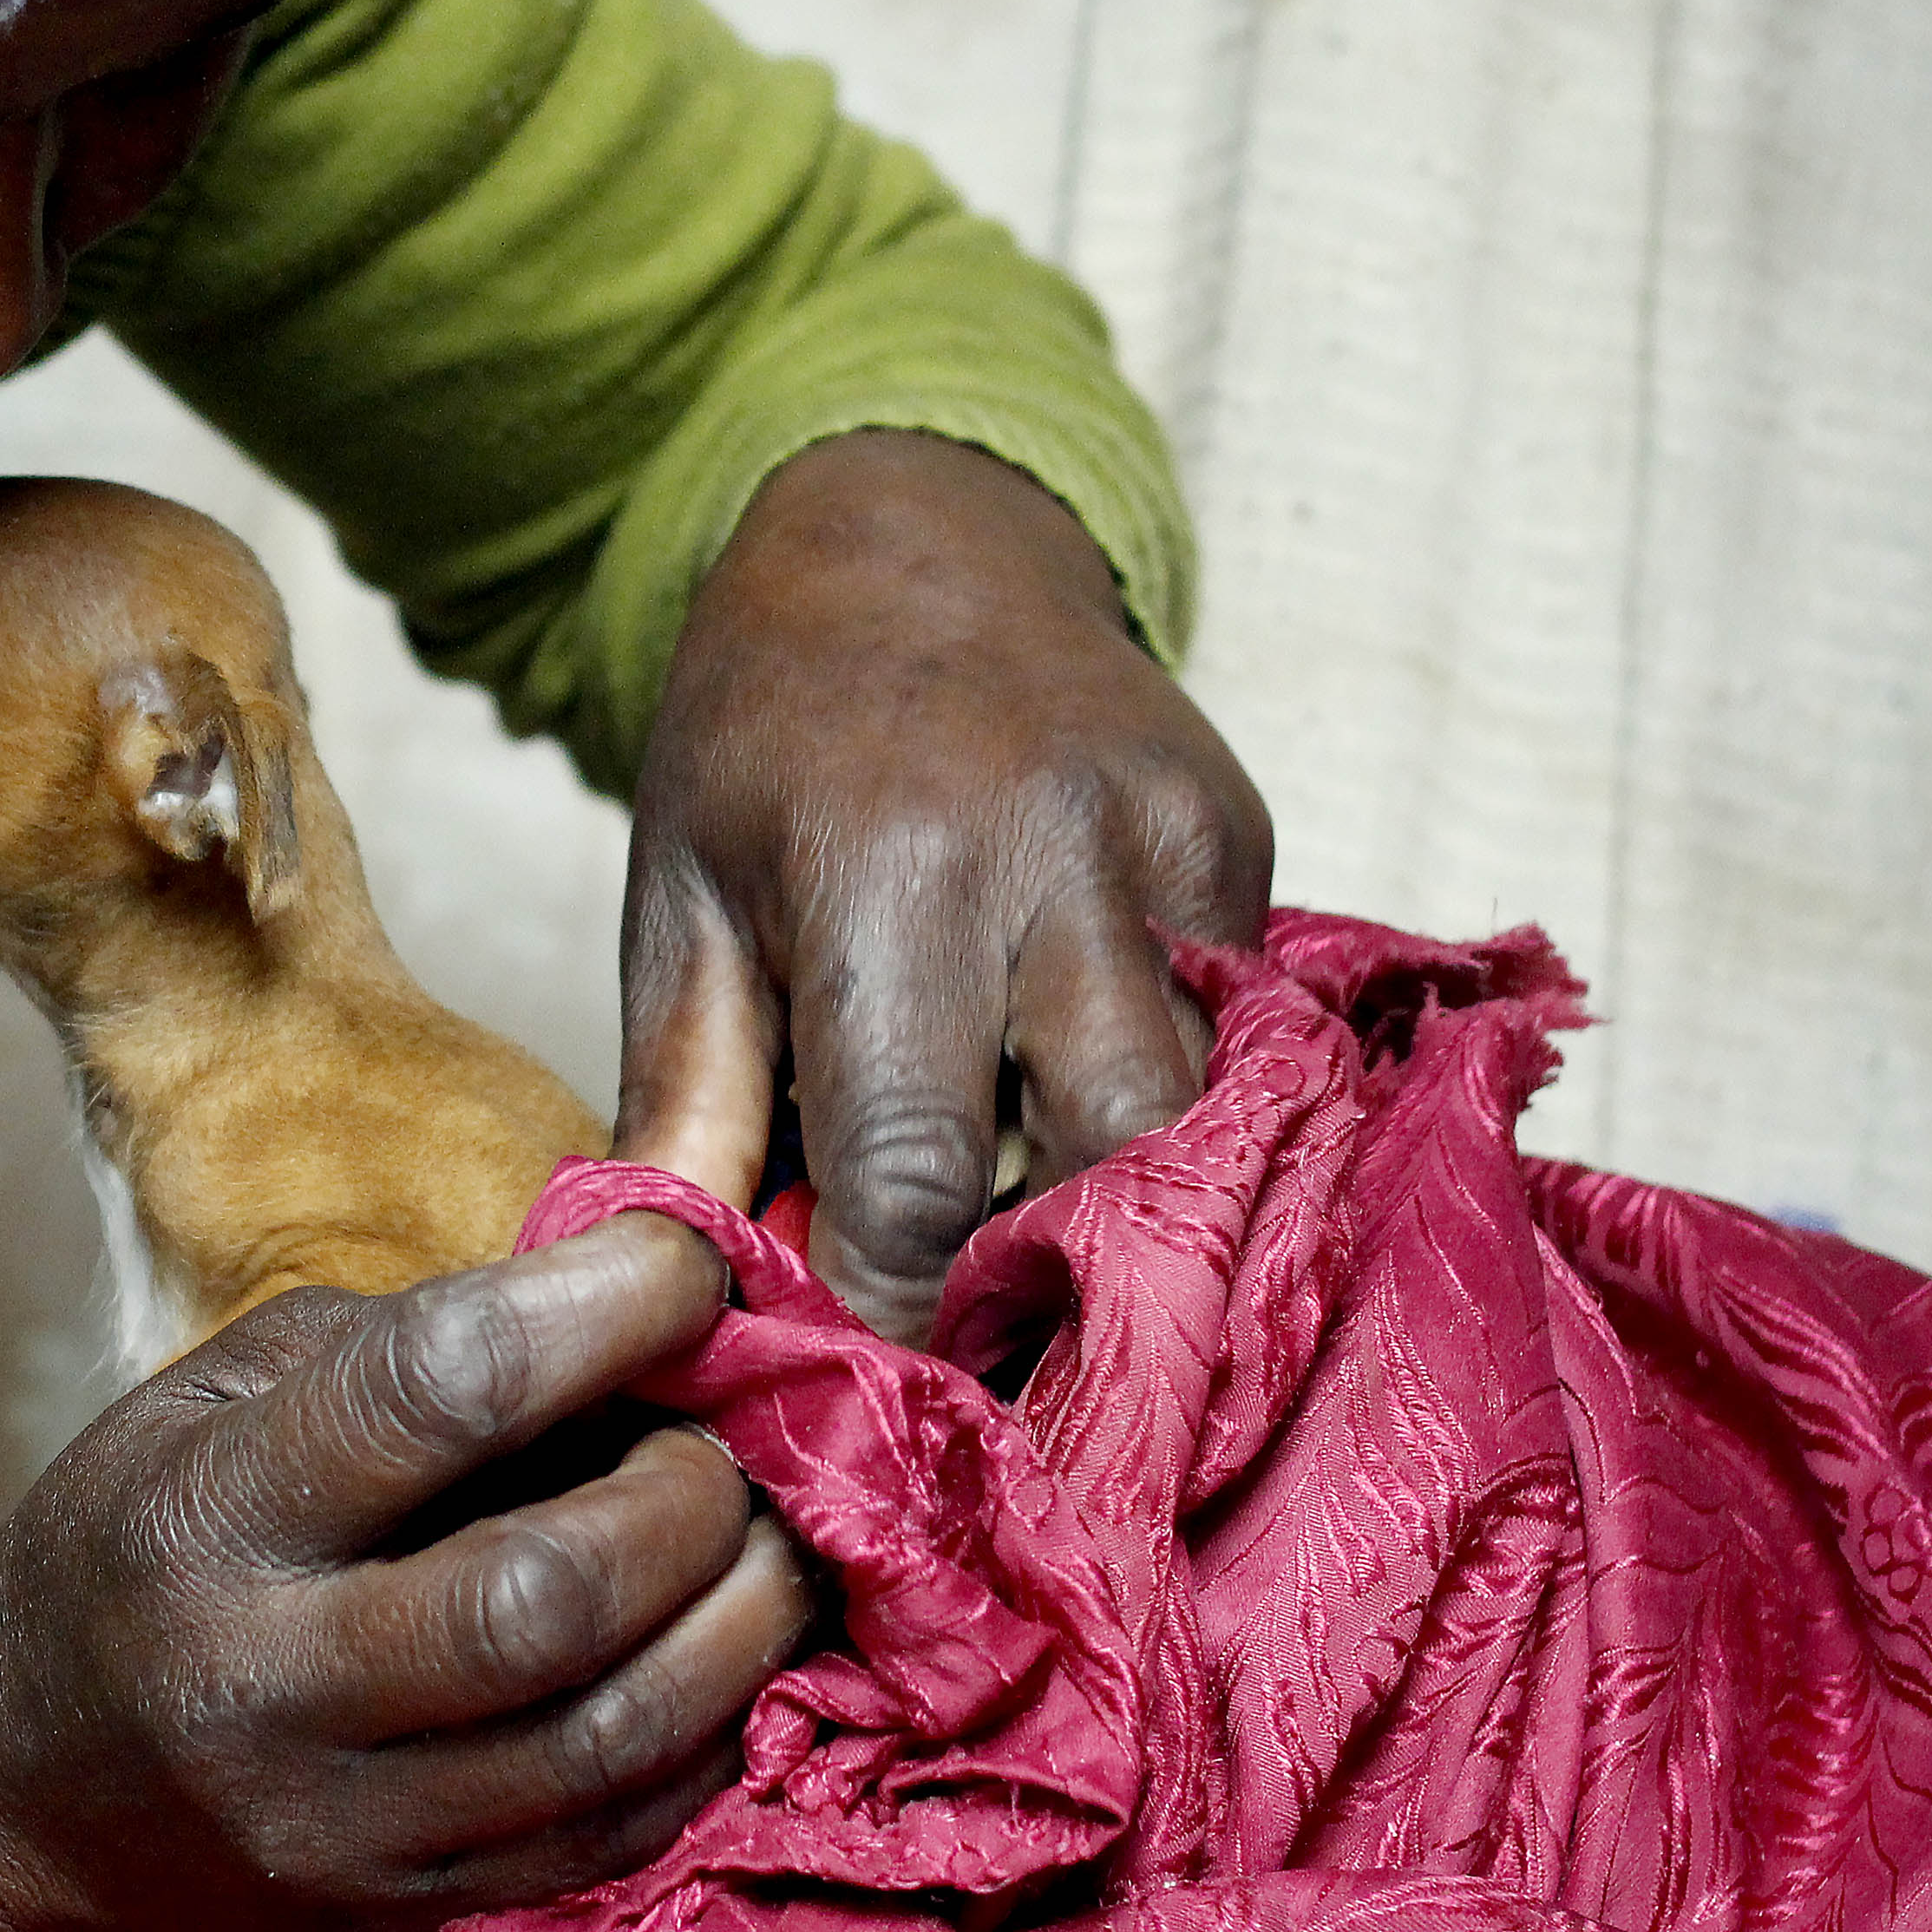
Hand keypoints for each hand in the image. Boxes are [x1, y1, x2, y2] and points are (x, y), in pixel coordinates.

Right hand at [0, 1214, 806, 1931]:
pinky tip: (713, 1662)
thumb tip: (636, 1309)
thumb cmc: (139, 1539)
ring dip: (737, 1624)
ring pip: (605, 1741)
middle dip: (688, 1500)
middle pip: (544, 1597)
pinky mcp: (394, 1923)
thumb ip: (408, 1346)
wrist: (2, 1783)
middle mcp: (261, 1682)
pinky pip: (611, 1841)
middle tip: (723, 1446)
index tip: (686, 1265)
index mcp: (204, 1512)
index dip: (601, 1311)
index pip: (435, 1392)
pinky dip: (705, 1739)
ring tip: (761, 1547)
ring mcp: (333, 1829)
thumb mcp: (218, 1394)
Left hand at [615, 430, 1271, 1340]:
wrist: (911, 531)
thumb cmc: (761, 738)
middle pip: (1113, 1156)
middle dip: (1049, 1278)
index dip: (898, 1316)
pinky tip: (1089, 1123)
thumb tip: (680, 1294)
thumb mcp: (678, 902)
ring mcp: (1182, 849)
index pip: (917, 1174)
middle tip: (975, 1344)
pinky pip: (1237, 1037)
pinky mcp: (1253, 849)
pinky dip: (1168, 1109)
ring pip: (1204, 1114)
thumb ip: (688, 1103)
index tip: (871, 1401)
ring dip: (1119, 1202)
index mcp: (889, 878)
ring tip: (1030, 1245)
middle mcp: (1061, 861)